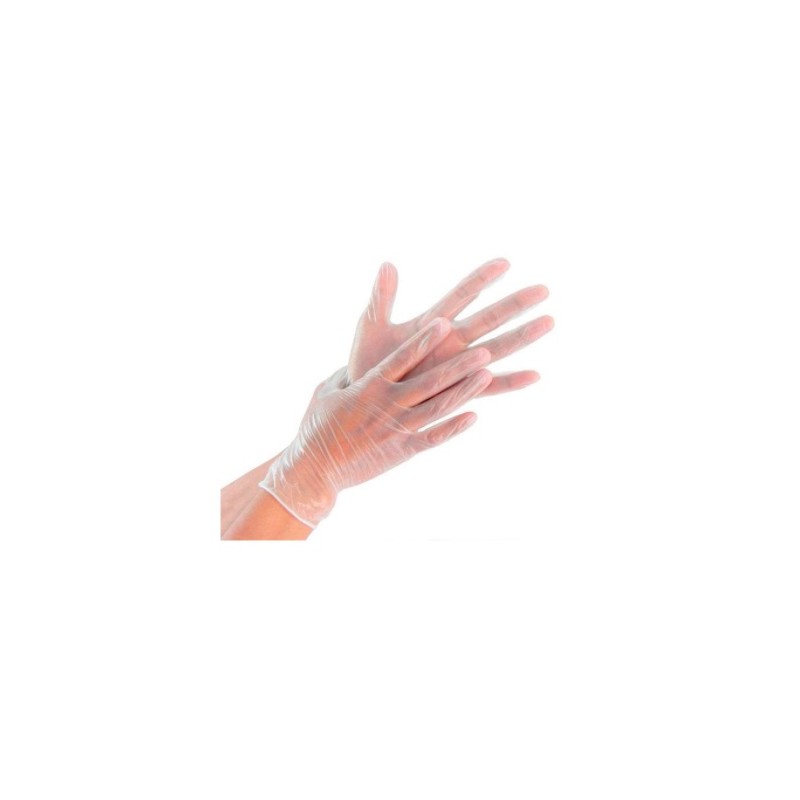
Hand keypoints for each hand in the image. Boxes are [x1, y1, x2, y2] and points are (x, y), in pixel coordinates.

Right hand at [259, 318, 491, 527]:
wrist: (314, 469)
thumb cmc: (317, 426)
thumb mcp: (327, 391)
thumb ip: (347, 373)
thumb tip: (359, 358)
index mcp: (368, 385)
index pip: (402, 357)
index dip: (424, 340)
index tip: (444, 322)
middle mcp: (387, 404)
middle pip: (429, 380)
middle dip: (458, 364)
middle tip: (483, 349)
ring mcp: (397, 428)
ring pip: (438, 406)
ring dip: (464, 391)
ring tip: (486, 375)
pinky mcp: (402, 450)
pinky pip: (434, 438)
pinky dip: (454, 428)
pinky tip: (475, 416)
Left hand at [347, 257, 553, 395]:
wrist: (366, 399)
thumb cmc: (369, 362)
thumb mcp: (372, 328)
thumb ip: (381, 298)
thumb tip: (387, 264)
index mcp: (433, 322)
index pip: (462, 294)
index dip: (481, 278)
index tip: (504, 262)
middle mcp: (452, 341)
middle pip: (489, 317)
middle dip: (515, 304)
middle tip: (544, 289)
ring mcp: (458, 366)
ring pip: (497, 348)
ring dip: (522, 336)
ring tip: (549, 322)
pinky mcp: (458, 390)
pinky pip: (490, 387)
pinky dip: (511, 382)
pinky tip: (535, 376)